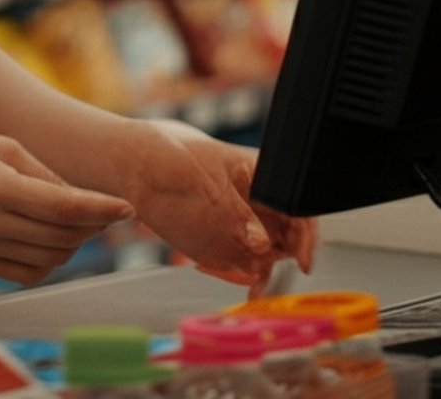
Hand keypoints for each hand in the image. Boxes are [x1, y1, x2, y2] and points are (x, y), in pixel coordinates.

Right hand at [0, 126, 135, 285]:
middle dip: (92, 226)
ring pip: (49, 260)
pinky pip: (26, 274)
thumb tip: (79, 202)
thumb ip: (42, 173)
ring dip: (73, 244)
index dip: (101, 208)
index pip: (64, 206)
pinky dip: (49, 261)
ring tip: (79, 222)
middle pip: (61, 236)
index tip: (128, 207)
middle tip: (105, 210)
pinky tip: (52, 240)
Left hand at [126, 119, 316, 296]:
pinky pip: (247, 267)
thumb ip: (236, 212)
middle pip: (290, 237)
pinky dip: (249, 278)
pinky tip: (242, 285)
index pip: (297, 207)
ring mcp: (242, 224)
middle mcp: (257, 203)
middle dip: (289, 257)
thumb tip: (262, 244)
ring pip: (271, 256)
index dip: (307, 234)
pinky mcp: (224, 243)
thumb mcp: (206, 178)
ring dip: (269, 272)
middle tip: (272, 271)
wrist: (133, 165)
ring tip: (254, 286)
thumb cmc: (171, 154)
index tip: (304, 259)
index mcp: (260, 176)